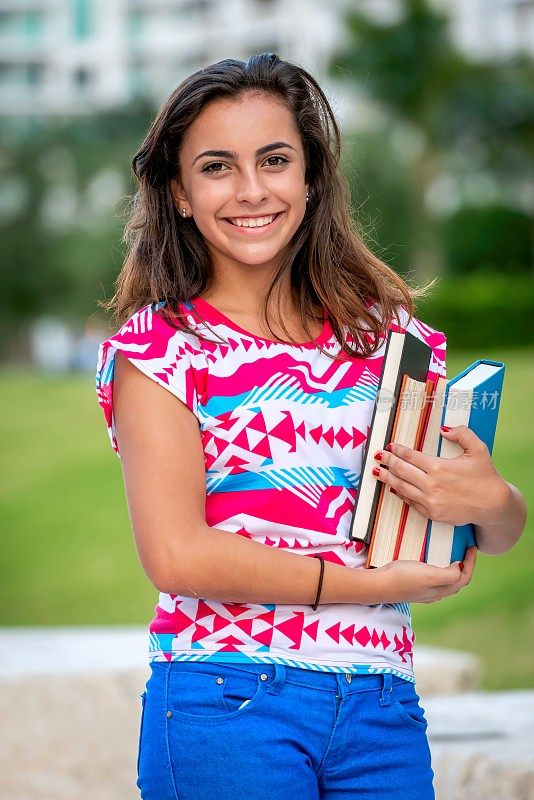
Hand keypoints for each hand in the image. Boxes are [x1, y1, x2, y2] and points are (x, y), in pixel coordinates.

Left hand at [371, 425, 508, 526]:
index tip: (390, 447)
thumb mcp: (478, 449)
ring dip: (387, 478)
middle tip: (378, 456)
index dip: (397, 450)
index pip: (410, 456)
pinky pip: (410, 502)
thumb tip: (443, 429)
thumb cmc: (485, 477)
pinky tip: (393, 488)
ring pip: (401, 487)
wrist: (493, 505)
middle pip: (401, 470)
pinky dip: (400, 494)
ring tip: (377, 472)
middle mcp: (431, 485)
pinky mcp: (432, 513)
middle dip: (387, 462)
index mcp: (439, 467)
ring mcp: (430, 501)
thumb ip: (462, 433)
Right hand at [371, 546, 476, 603]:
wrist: (380, 585)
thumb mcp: (430, 575)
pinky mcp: (414, 585)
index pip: (465, 578)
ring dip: (453, 569)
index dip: (471, 563)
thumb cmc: (404, 578)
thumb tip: (460, 567)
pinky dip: (440, 569)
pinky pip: (434, 578)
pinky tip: (433, 561)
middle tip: (465, 550)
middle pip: (457, 581)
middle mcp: (435, 593)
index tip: (472, 546)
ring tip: (453, 554)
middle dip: (465, 566)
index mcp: (442, 590)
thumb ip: (450, 574)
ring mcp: (424, 590)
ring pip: (446, 581)